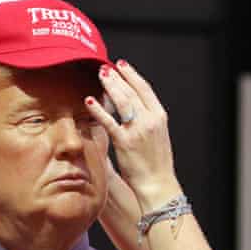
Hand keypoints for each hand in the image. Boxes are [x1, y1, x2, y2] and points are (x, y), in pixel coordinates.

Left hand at [85, 59, 182, 210]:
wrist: (158, 183)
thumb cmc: (156, 163)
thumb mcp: (157, 136)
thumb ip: (146, 121)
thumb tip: (132, 111)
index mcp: (159, 117)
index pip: (145, 89)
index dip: (132, 75)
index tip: (122, 66)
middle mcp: (150, 120)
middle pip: (132, 91)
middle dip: (117, 77)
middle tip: (105, 68)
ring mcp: (138, 130)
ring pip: (122, 101)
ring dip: (110, 86)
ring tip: (100, 76)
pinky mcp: (125, 142)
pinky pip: (109, 122)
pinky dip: (99, 110)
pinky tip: (90, 101)